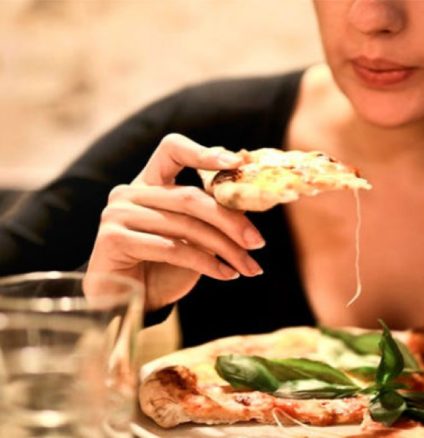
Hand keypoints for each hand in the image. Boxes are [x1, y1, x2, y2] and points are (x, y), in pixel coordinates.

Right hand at [87, 133, 263, 310]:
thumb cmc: (163, 268)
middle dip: (231, 221)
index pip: (172, 150)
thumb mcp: (193, 237)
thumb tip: (251, 199)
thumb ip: (211, 214)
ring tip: (250, 267)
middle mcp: (129, 192)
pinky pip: (172, 249)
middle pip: (190, 197)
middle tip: (258, 242)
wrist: (128, 303)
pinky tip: (227, 274)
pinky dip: (206, 264)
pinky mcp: (114, 239)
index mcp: (149, 183)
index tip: (238, 162)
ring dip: (226, 249)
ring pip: (186, 226)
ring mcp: (118, 214)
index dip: (204, 153)